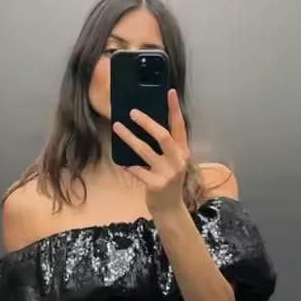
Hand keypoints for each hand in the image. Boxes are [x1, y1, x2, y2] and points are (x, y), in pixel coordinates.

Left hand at [112, 89, 189, 217]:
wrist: (169, 208)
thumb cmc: (167, 181)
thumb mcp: (172, 162)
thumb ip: (166, 147)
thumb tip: (147, 124)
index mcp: (183, 152)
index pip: (180, 126)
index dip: (175, 109)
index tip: (170, 92)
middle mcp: (178, 161)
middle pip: (162, 136)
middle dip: (146, 122)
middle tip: (133, 112)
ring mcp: (167, 173)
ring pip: (145, 150)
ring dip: (129, 138)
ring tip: (117, 127)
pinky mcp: (155, 184)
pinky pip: (137, 169)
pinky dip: (128, 164)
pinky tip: (121, 161)